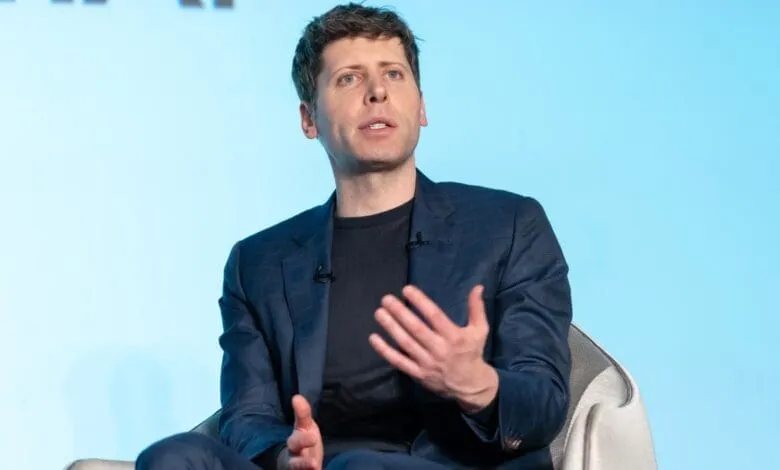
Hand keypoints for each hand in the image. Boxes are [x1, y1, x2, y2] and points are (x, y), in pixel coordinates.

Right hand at [280, 395, 323, 469]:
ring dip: (305, 468)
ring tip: (315, 467)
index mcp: (294, 443)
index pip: (295, 442)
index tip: (313, 436)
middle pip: (294, 461)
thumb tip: (296, 397)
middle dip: (303, 460)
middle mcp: (293, 459)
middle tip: (315, 460)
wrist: (300, 460)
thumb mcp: (305, 426)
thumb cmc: (303, 440)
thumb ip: (303, 414)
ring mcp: (298, 468)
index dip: (303, 439)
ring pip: (297, 469)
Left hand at [369, 284, 498, 412]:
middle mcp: (439, 349)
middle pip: (416, 328)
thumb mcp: (480, 330)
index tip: (407, 289)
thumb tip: (477, 287)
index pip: (434, 316)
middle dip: (400, 312)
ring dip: (391, 327)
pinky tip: (374, 338)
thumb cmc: (472, 353)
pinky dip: (385, 350)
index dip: (420, 302)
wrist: (470, 386)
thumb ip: (476, 308)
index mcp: (454, 336)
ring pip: (405, 343)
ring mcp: (427, 363)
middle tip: (386, 299)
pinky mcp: (418, 374)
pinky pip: (399, 361)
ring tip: (379, 313)